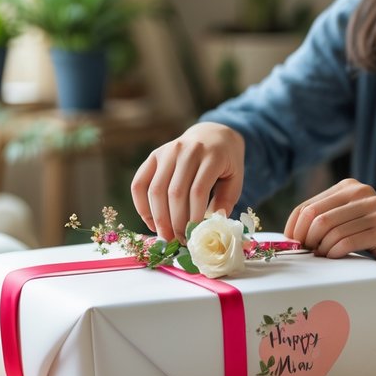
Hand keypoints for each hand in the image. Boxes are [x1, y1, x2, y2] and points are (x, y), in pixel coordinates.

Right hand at [130, 123, 244, 240]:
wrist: (212, 134)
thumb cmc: (225, 162)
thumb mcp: (235, 178)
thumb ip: (226, 201)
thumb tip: (210, 225)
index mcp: (211, 155)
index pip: (198, 191)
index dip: (193, 216)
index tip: (193, 236)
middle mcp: (186, 150)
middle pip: (175, 192)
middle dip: (175, 222)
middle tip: (178, 241)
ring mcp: (167, 151)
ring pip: (156, 190)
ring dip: (158, 218)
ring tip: (165, 236)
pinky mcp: (154, 156)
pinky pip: (139, 183)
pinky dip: (141, 205)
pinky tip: (150, 222)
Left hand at [285, 179, 375, 270]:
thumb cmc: (375, 238)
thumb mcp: (350, 221)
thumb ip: (327, 219)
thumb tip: (291, 235)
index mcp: (349, 187)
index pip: (307, 206)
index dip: (294, 228)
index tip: (293, 245)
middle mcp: (362, 193)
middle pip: (316, 216)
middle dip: (306, 238)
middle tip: (308, 253)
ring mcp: (374, 210)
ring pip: (330, 230)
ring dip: (321, 248)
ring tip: (324, 256)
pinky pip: (347, 241)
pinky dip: (335, 252)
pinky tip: (335, 257)